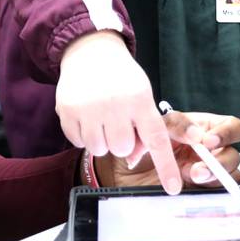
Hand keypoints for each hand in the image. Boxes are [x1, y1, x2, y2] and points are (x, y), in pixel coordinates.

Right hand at [57, 31, 180, 192]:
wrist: (89, 51)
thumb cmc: (121, 79)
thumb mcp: (140, 95)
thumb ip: (142, 127)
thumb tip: (132, 160)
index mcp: (139, 99)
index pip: (156, 139)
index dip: (166, 166)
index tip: (173, 189)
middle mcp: (114, 104)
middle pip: (122, 149)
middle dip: (121, 141)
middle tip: (117, 122)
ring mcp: (88, 108)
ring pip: (99, 149)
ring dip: (101, 140)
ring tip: (101, 118)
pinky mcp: (66, 111)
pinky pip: (78, 143)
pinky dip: (83, 134)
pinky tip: (86, 115)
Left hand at [98, 111, 239, 189]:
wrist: (122, 170)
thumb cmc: (139, 143)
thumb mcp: (152, 125)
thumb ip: (174, 125)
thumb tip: (195, 133)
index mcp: (203, 128)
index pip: (232, 127)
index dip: (226, 133)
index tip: (207, 141)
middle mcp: (209, 150)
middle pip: (234, 154)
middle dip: (219, 162)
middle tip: (198, 167)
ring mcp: (207, 172)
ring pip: (230, 175)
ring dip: (213, 177)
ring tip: (190, 176)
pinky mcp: (202, 191)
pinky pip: (218, 193)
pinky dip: (208, 191)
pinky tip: (190, 187)